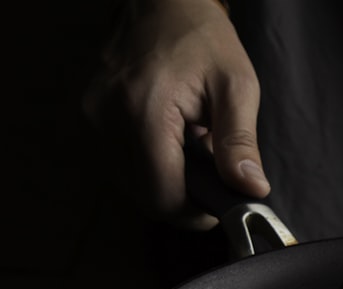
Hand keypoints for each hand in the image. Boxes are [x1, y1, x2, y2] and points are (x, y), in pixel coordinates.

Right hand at [83, 0, 269, 228]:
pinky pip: (121, 163)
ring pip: (132, 184)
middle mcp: (107, 119)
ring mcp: (93, 118)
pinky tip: (171, 139)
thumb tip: (251, 190)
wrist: (164, 1)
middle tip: (212, 171)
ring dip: (166, 180)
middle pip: (145, 196)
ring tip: (192, 146)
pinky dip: (150, 163)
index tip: (219, 204)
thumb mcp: (236, 88)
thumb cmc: (202, 38)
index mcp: (143, 113)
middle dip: (183, 196)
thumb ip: (240, 144)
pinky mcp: (90, 117)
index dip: (194, 212)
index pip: (163, 196)